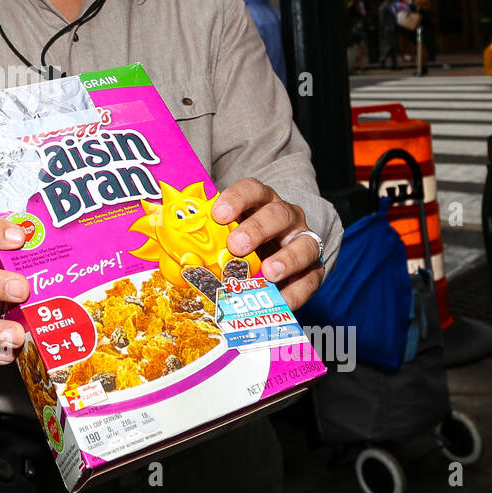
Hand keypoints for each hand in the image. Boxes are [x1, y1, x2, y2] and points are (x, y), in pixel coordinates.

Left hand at [211, 177, 324, 310]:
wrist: (274, 259)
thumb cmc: (242, 244)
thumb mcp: (225, 235)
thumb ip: (208, 240)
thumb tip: (177, 257)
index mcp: (261, 203)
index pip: (252, 190)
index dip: (237, 198)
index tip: (218, 214)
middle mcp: (286, 217)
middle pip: (277, 214)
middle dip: (256, 229)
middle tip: (235, 246)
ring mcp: (303, 241)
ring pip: (304, 243)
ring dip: (287, 258)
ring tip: (268, 273)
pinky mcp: (314, 269)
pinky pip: (311, 278)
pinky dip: (297, 291)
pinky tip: (281, 302)